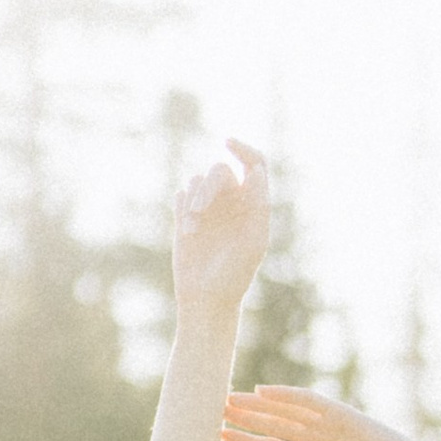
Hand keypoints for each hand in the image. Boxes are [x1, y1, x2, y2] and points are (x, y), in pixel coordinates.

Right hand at [172, 140, 271, 317]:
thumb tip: (256, 171)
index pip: (254, 164)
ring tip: (192, 228)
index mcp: (253, 204)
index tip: (228, 143)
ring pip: (198, 180)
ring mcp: (208, 208)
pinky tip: (186, 230)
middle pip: (220, 171)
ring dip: (194, 201)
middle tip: (199, 210)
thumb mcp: (254, 241)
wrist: (207, 298)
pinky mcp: (186, 216)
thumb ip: (258, 205)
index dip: (243, 148)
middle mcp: (232, 201)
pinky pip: (182, 193)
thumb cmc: (235, 274)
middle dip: (209, 187)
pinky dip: (183, 208)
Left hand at [221, 387, 430, 440]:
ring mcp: (327, 425)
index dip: (246, 440)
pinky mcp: (340, 414)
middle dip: (246, 417)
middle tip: (215, 409)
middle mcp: (315, 439)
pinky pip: (307, 401)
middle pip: (273, 425)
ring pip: (284, 411)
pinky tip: (262, 392)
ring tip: (230, 399)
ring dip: (258, 405)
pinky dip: (285, 395)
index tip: (221, 435)